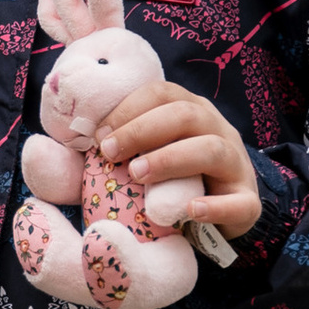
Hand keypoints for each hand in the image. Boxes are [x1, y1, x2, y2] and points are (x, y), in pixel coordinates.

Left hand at [94, 84, 262, 238]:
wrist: (223, 215)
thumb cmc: (173, 183)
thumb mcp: (146, 157)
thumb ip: (113, 150)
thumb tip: (60, 146)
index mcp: (192, 112)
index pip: (162, 94)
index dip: (128, 109)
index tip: (98, 136)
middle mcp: (217, 130)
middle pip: (187, 114)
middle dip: (143, 129)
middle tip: (110, 153)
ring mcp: (236, 165)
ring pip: (213, 150)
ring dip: (172, 159)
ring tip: (138, 175)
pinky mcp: (247, 202)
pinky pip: (239, 202)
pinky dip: (214, 207)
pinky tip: (189, 211)